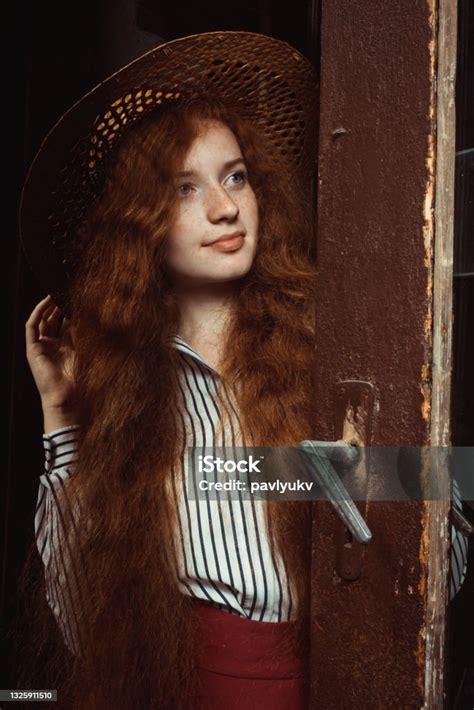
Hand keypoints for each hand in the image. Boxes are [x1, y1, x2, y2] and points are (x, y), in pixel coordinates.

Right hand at [25, 294, 76, 412]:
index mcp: (67, 347)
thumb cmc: (79, 378)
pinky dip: (37, 313)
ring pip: (42, 321)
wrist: (67, 395)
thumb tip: (93, 315)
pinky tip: (45, 302)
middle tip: (66, 293)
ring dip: (47, 307)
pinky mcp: (32, 349)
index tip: (78, 299)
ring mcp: (41, 347)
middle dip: (58, 307)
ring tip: (55, 294)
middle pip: (53, 320)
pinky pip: (31, 327)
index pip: (66, 324)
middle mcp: (53, 346)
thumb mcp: (85, 349)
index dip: (70, 311)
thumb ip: (86, 333)